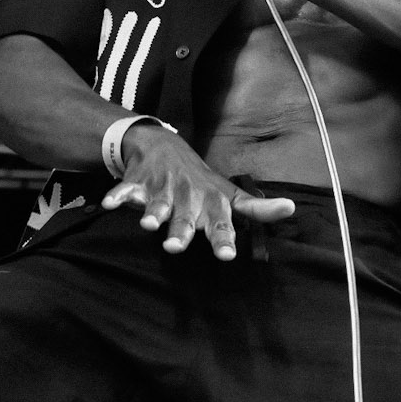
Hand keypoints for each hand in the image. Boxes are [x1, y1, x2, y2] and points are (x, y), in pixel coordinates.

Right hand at [99, 123, 294, 258]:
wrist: (163, 147)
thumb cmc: (201, 182)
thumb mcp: (229, 194)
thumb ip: (256, 208)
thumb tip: (291, 209)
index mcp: (211, 203)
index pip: (221, 222)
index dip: (224, 238)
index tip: (226, 255)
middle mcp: (188, 197)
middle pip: (185, 218)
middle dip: (181, 231)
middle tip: (176, 247)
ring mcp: (162, 189)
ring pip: (157, 205)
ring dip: (152, 214)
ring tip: (147, 225)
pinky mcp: (139, 184)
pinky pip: (126, 190)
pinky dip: (118, 196)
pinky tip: (109, 204)